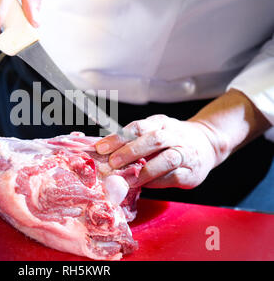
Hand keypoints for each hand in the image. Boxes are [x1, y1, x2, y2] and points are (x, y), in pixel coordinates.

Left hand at [95, 115, 219, 188]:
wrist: (207, 144)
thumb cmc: (170, 140)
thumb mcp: (153, 131)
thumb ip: (132, 140)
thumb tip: (103, 151)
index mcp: (160, 123)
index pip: (138, 127)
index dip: (118, 137)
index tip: (101, 148)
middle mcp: (174, 135)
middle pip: (153, 140)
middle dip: (131, 151)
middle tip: (112, 162)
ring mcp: (185, 153)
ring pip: (167, 159)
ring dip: (145, 170)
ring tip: (128, 179)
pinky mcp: (192, 172)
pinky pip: (174, 176)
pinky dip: (157, 181)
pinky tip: (144, 184)